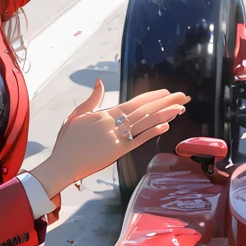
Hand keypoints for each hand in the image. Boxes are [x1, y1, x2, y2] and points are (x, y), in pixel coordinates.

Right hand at [35, 79, 188, 199]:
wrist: (63, 164)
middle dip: (166, 102)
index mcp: (105, 114)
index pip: (134, 102)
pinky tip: (166, 126)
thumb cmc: (67, 141)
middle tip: (183, 96)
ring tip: (180, 108)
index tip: (167, 92)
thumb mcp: (76, 115)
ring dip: (165, 115)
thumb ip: (92, 99)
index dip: (153, 96)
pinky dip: (153, 132)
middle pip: (145, 110)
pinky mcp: (118, 152)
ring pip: (146, 123)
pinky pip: (139, 140)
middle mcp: (114, 124)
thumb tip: (99, 82)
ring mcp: (118, 138)